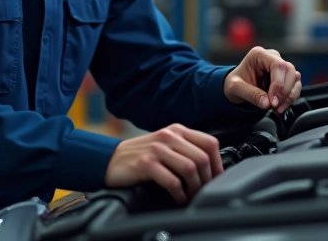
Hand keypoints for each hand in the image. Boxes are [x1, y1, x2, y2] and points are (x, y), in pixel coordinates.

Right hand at [104, 123, 223, 204]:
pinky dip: (179, 193)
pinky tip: (178, 197)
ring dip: (194, 188)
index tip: (216, 178)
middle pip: (202, 157)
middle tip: (204, 191)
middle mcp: (169, 136)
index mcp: (177, 130)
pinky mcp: (146, 164)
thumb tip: (211, 168)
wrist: (110, 159)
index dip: (218, 163)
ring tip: (191, 196)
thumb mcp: (165, 145)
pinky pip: (172, 181)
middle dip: (207, 179)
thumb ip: (185, 149)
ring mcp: (157, 149)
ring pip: (190, 168)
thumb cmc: (140, 155)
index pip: (209, 142)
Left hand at [224, 46, 302, 113]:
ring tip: (277, 108)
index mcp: (259, 54)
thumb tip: (267, 103)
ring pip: (295, 79)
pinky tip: (281, 106)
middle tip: (274, 105)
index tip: (272, 100)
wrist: (237, 87)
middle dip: (284, 91)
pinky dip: (290, 98)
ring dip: (289, 96)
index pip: (278, 65)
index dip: (278, 83)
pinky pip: (295, 86)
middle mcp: (273, 57)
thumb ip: (251, 95)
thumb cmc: (236, 82)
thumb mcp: (236, 88)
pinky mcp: (286, 77)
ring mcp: (281, 67)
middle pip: (290, 71)